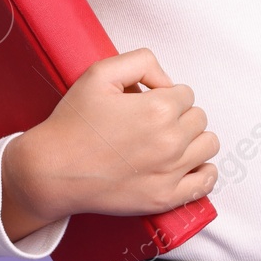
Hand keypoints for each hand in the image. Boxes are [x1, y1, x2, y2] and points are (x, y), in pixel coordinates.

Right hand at [6, 48, 218, 226]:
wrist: (52, 171)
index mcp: (159, 109)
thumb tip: (166, 81)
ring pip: (208, 145)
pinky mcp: (165, 198)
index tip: (146, 104)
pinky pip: (206, 182)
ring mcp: (170, 173)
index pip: (186, 93)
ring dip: (192, 139)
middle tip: (151, 123)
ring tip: (166, 141)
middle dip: (179, 115)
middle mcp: (170, 141)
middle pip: (199, 118)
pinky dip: (202, 171)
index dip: (166, 95)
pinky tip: (186, 165)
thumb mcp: (100, 73)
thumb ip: (142, 62)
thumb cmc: (73, 123)